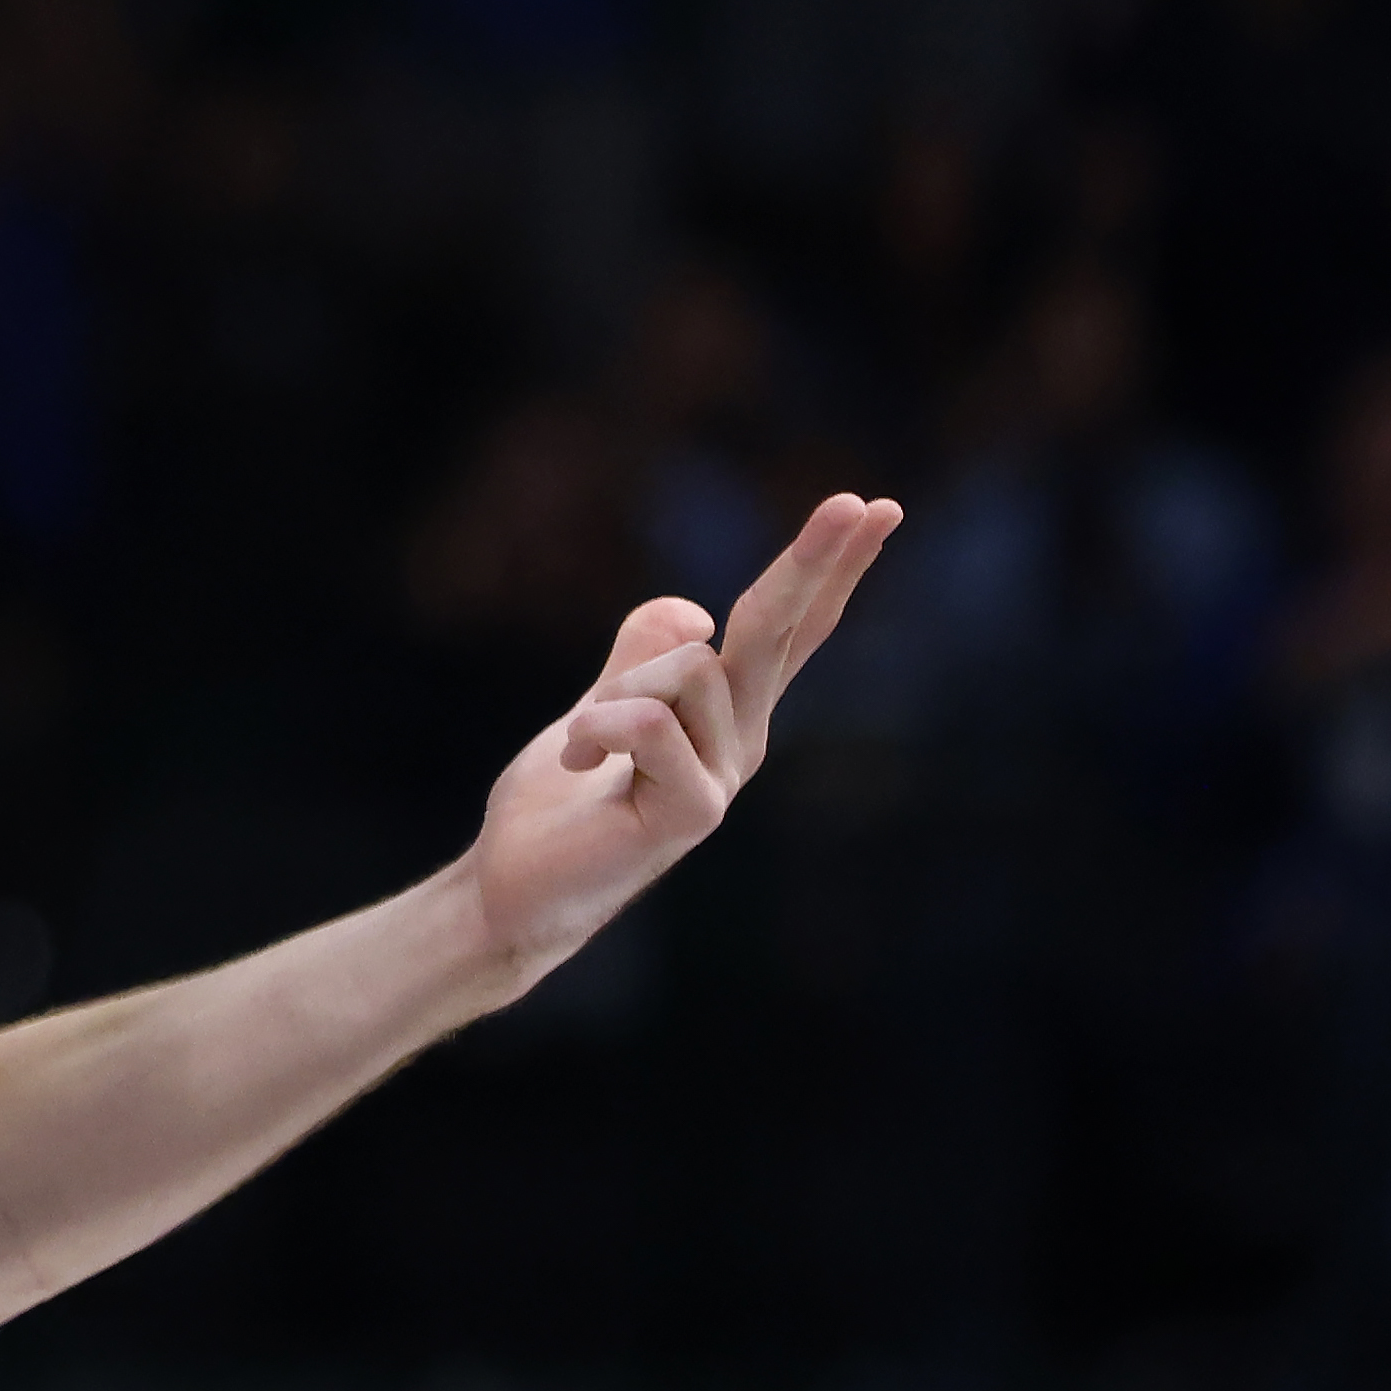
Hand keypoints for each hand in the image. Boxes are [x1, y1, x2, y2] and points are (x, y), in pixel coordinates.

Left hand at [461, 497, 898, 980]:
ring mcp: (724, 777)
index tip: (877, 509)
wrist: (514, 889)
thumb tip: (689, 610)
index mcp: (725, 711)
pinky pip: (652, 724)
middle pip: (778, 630)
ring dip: (615, 692)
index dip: (829, 570)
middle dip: (811, 561)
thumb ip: (639, 658)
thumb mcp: (600, 705)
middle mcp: (739, 739)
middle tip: (858, 501)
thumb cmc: (558, 805)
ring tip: (581, 746)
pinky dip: (598, 729)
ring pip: (689, 668)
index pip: (789, 630)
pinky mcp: (695, 812)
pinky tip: (576, 764)